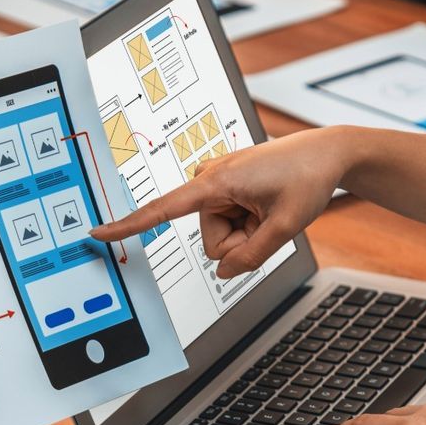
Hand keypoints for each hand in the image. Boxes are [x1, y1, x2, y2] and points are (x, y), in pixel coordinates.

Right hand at [91, 128, 348, 278]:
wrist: (327, 153)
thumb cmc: (308, 177)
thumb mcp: (286, 227)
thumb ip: (252, 258)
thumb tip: (223, 271)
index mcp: (216, 182)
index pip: (163, 210)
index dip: (129, 224)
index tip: (98, 233)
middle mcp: (209, 179)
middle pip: (212, 241)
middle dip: (242, 241)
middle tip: (271, 218)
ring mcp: (218, 184)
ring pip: (221, 235)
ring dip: (249, 231)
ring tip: (272, 208)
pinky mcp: (227, 188)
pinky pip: (229, 222)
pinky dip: (251, 223)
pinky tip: (268, 205)